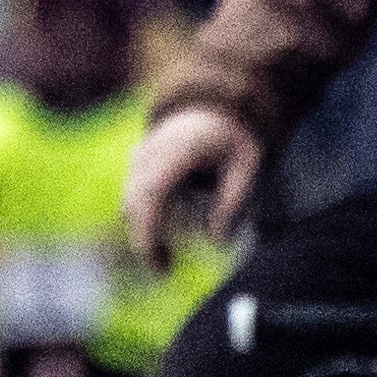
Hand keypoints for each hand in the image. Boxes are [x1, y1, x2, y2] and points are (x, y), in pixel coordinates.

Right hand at [126, 108, 260, 263]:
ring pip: (129, 202)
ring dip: (143, 232)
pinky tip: (160, 241)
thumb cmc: (232, 139)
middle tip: (164, 270)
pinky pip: (132, 196)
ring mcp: (139, 155)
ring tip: (164, 261)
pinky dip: (142, 219)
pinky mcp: (135, 164)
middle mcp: (150, 151)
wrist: (212, 106)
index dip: (147, 230)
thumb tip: (218, 240)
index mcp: (178, 150)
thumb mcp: (246, 166)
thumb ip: (234, 201)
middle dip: (144, 239)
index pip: (150, 194)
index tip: (158, 260)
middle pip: (133, 202)